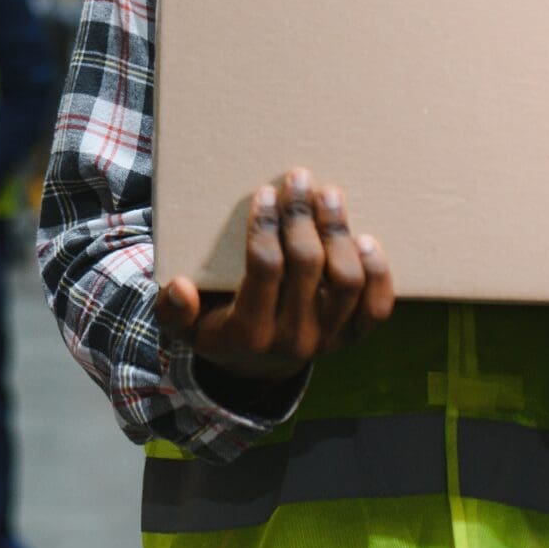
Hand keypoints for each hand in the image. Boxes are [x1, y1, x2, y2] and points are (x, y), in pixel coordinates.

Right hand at [155, 169, 394, 383]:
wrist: (255, 368)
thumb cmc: (216, 329)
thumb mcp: (182, 327)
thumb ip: (172, 309)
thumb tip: (180, 288)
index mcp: (250, 333)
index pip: (265, 268)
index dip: (265, 226)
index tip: (265, 193)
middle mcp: (294, 340)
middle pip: (308, 266)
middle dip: (303, 216)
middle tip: (298, 179)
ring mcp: (328, 339)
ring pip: (346, 281)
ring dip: (339, 232)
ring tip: (329, 196)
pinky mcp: (353, 337)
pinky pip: (377, 306)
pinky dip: (377, 271)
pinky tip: (364, 239)